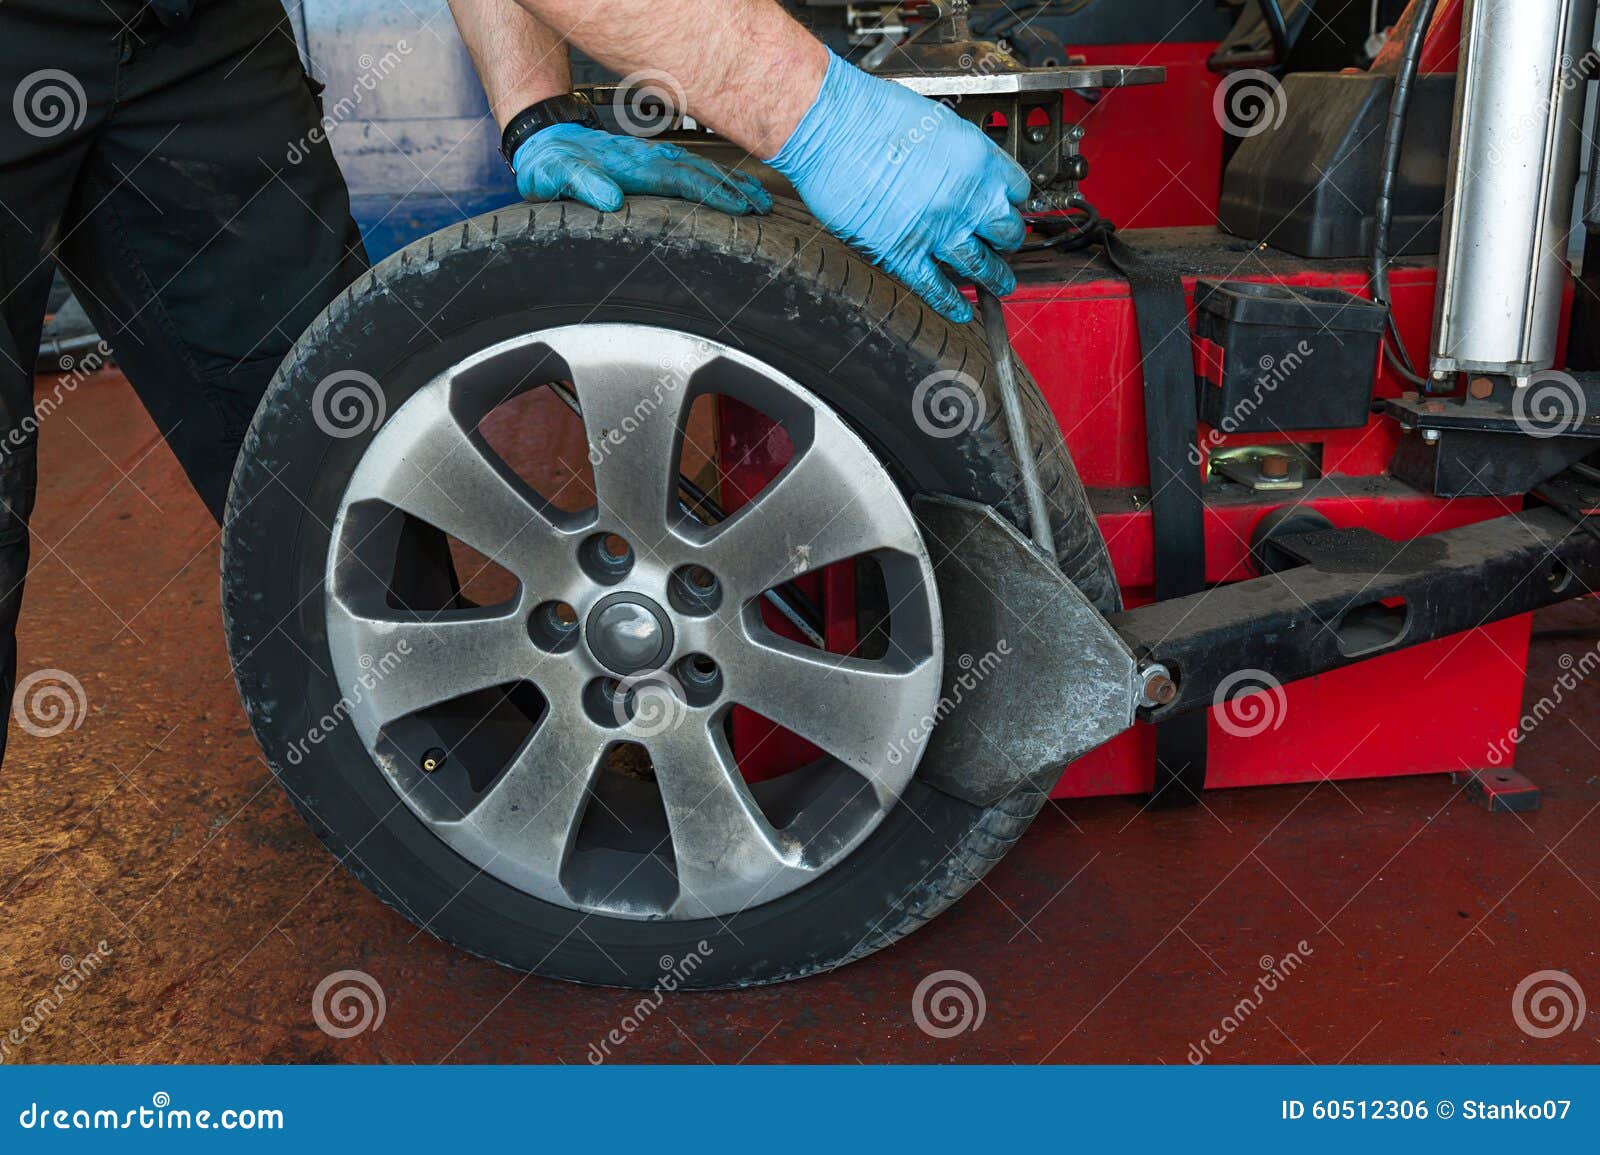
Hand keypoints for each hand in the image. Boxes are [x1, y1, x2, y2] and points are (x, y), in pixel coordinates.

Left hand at [512, 123, 772, 215]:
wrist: (546, 142)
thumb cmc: (552, 164)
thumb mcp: (558, 177)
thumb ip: (582, 184)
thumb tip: (610, 199)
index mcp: (632, 166)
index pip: (679, 179)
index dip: (710, 193)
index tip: (737, 207)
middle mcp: (648, 158)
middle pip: (700, 172)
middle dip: (734, 189)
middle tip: (763, 207)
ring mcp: (653, 157)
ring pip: (701, 167)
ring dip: (732, 182)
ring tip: (760, 198)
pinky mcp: (653, 160)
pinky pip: (692, 166)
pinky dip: (717, 176)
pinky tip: (732, 185)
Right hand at [766, 51, 1028, 323]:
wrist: (830, 128)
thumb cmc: (871, 115)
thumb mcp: (937, 122)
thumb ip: (959, 155)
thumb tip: (964, 175)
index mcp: (978, 160)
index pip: (1018, 190)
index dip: (1013, 201)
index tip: (1009, 207)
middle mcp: (966, 198)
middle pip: (1008, 232)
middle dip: (1009, 240)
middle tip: (1006, 245)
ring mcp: (938, 231)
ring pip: (982, 266)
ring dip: (995, 278)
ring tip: (1001, 284)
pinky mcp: (904, 254)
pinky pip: (937, 289)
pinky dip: (952, 303)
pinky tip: (962, 310)